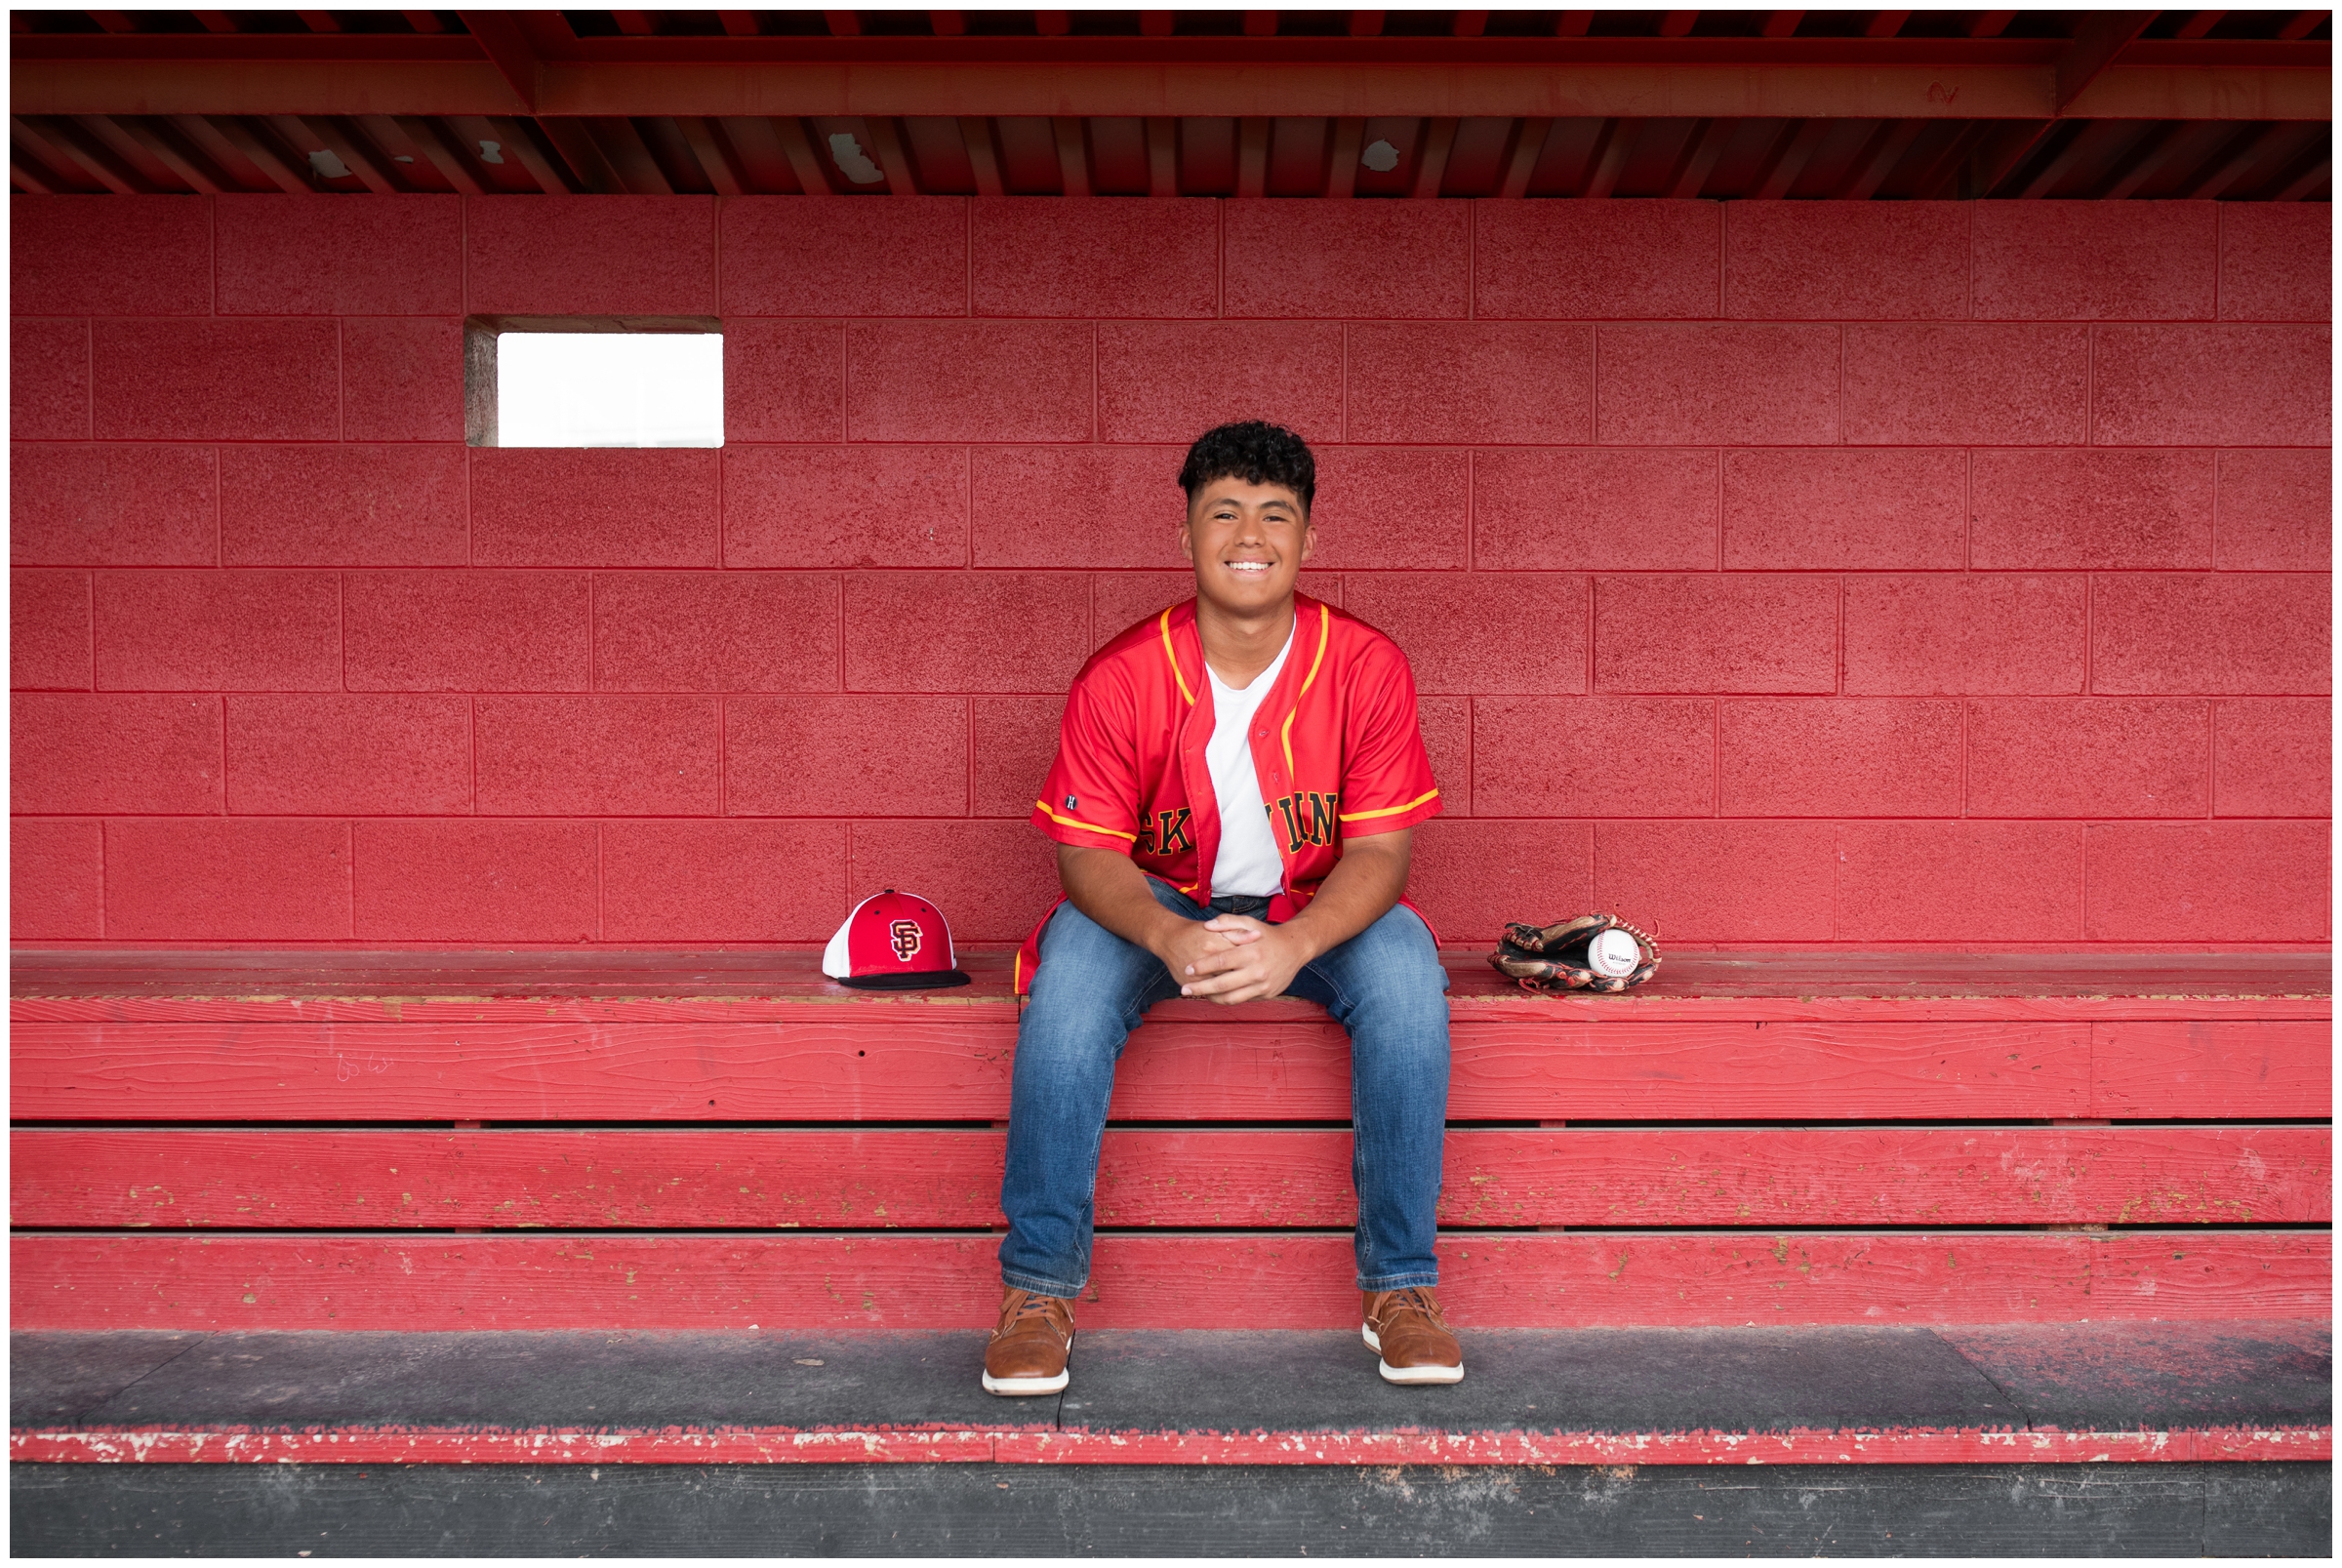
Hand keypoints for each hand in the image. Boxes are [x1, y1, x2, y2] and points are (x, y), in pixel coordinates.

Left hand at [1175, 914, 1309, 1004]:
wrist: (1295, 948)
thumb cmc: (1268, 935)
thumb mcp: (1249, 922)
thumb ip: (1227, 922)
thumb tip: (1206, 926)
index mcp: (1251, 952)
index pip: (1220, 961)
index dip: (1202, 966)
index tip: (1188, 969)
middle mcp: (1257, 971)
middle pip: (1222, 984)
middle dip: (1200, 988)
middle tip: (1184, 989)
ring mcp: (1263, 985)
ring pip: (1231, 998)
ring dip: (1211, 998)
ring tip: (1197, 995)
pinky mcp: (1266, 994)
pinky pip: (1242, 1000)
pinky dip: (1227, 1000)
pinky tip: (1215, 996)